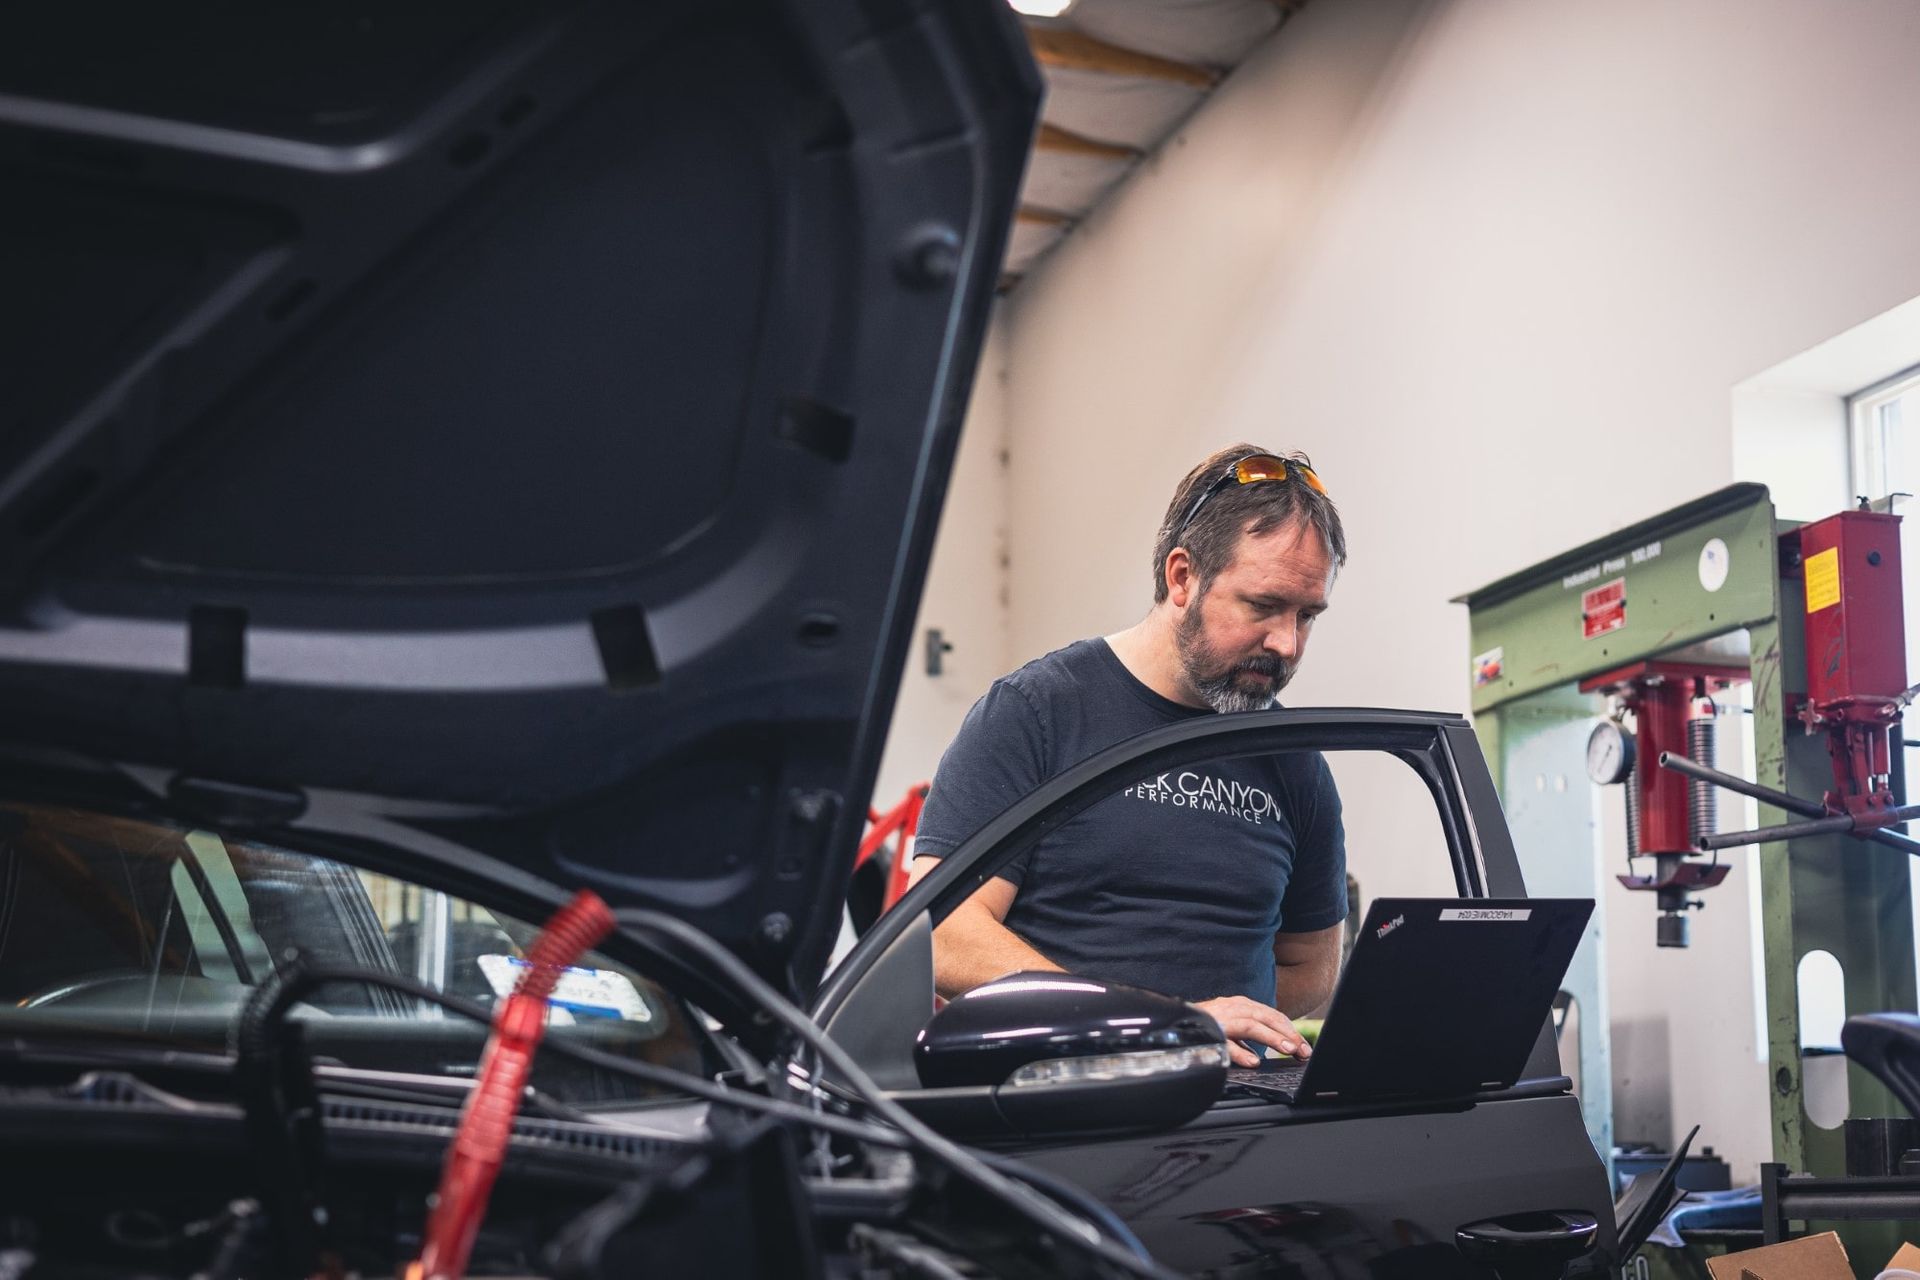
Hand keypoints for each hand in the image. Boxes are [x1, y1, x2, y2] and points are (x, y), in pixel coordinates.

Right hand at [1193, 996, 1309, 1067]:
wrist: (1170, 1021)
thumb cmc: (1201, 1026)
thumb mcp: (1228, 1030)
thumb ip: (1244, 1040)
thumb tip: (1259, 1058)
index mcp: (1239, 1006)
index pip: (1271, 1015)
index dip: (1290, 1031)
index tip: (1303, 1048)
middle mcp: (1232, 1008)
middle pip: (1266, 1017)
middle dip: (1287, 1034)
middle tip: (1303, 1051)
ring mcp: (1220, 1018)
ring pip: (1251, 1024)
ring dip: (1271, 1037)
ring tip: (1288, 1050)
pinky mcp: (1207, 1031)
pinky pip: (1225, 1041)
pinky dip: (1240, 1052)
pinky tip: (1253, 1062)